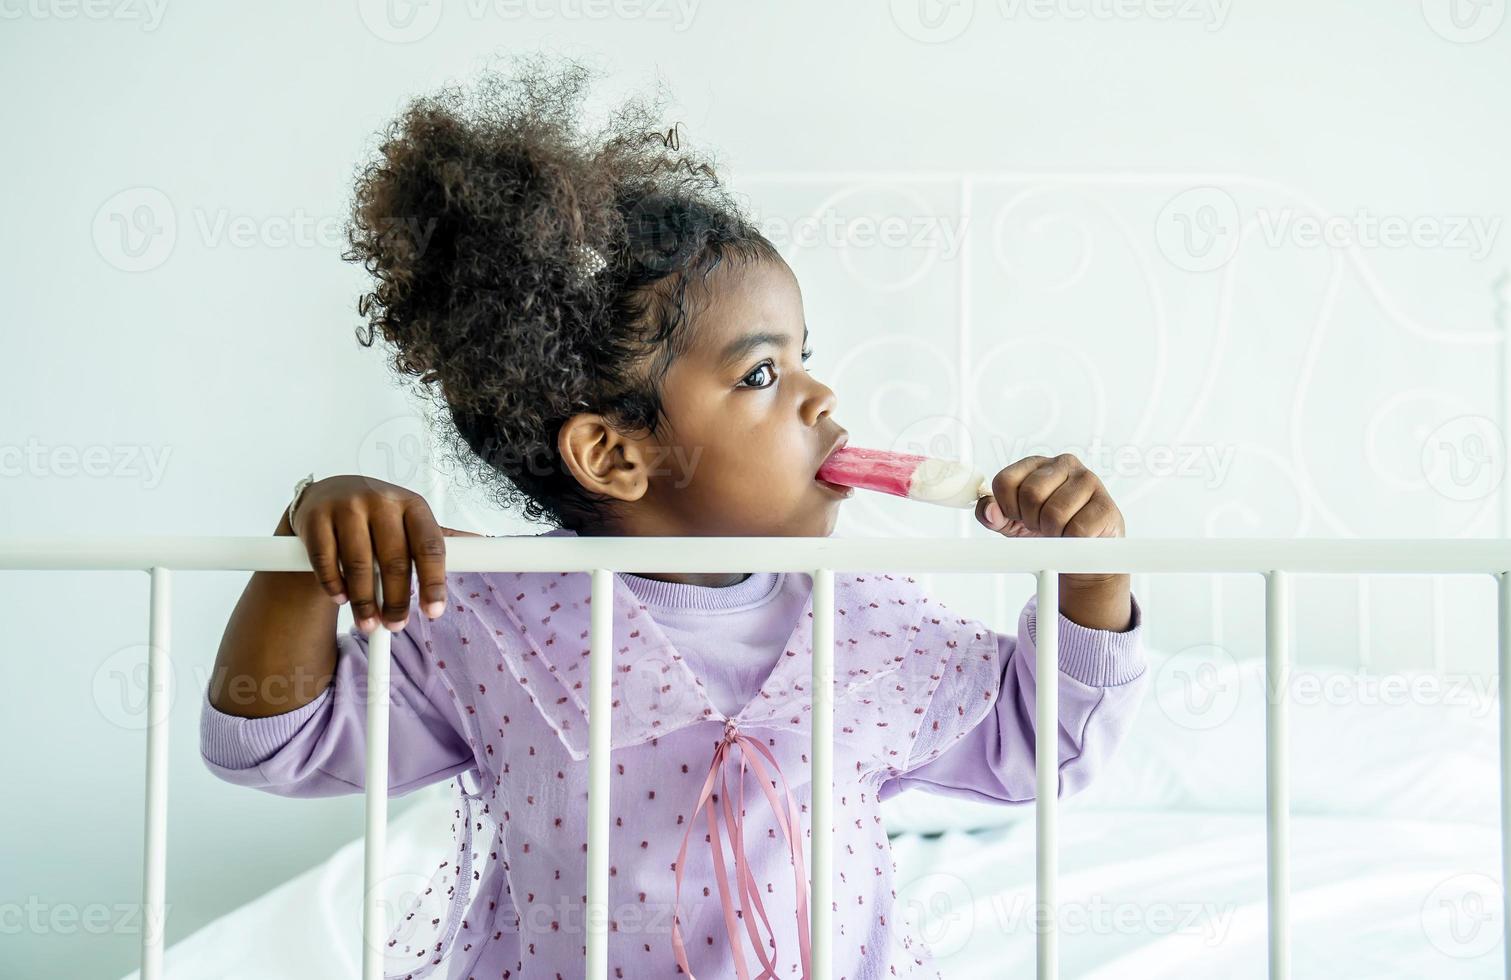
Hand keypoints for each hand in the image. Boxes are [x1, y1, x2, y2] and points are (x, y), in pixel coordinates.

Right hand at [287, 476, 481, 632]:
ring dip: (364, 602)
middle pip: (395, 561)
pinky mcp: (315, 518)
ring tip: (369, 622)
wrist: (327, 495)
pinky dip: (335, 586)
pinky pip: (326, 561)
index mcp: (412, 505)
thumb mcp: (409, 520)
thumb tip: (481, 543)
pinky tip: (341, 598)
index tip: (434, 611)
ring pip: (359, 565)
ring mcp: (346, 507)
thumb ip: (438, 538)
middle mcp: (381, 500)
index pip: (430, 546)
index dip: (434, 583)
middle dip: (396, 601)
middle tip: (396, 625)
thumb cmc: (377, 515)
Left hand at [974, 453, 1131, 629]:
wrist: (1081, 554)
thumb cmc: (1046, 531)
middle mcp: (1064, 464)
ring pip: (1054, 513)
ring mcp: (1088, 481)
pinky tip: (1076, 536)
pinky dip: (1071, 541)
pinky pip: (1077, 529)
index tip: (1017, 517)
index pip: (1005, 481)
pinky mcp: (1106, 505)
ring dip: (1052, 532)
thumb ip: (991, 514)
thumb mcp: (1011, 523)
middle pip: (1030, 494)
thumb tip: (989, 510)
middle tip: (1040, 526)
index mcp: (1037, 464)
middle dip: (1030, 520)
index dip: (1007, 507)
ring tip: (1059, 530)